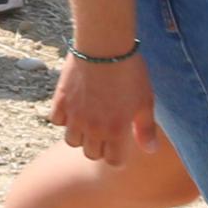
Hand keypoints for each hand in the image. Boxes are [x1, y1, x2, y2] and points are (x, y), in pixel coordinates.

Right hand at [48, 51, 157, 166]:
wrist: (104, 46)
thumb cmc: (130, 72)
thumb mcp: (145, 101)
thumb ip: (146, 129)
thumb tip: (150, 150)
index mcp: (116, 131)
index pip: (113, 161)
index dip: (117, 155)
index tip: (119, 144)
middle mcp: (93, 129)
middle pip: (91, 154)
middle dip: (99, 147)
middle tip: (105, 131)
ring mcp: (74, 116)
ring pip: (72, 141)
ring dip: (80, 136)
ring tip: (88, 122)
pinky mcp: (61, 101)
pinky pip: (56, 121)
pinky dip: (64, 119)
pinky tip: (74, 108)